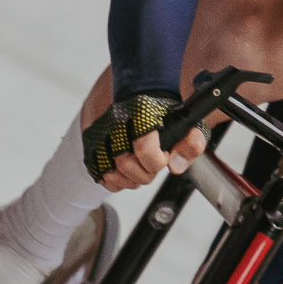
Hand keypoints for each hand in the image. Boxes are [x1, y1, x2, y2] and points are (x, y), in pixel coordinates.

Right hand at [81, 92, 206, 191]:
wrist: (142, 102)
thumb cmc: (163, 116)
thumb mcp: (186, 126)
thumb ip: (191, 144)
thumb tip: (176, 166)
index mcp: (141, 113)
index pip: (143, 147)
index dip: (156, 161)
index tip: (164, 156)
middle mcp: (115, 121)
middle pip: (125, 164)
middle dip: (144, 173)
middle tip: (153, 165)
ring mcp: (100, 133)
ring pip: (109, 173)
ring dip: (129, 179)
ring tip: (140, 169)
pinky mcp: (91, 144)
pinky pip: (100, 175)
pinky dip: (115, 181)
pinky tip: (127, 172)